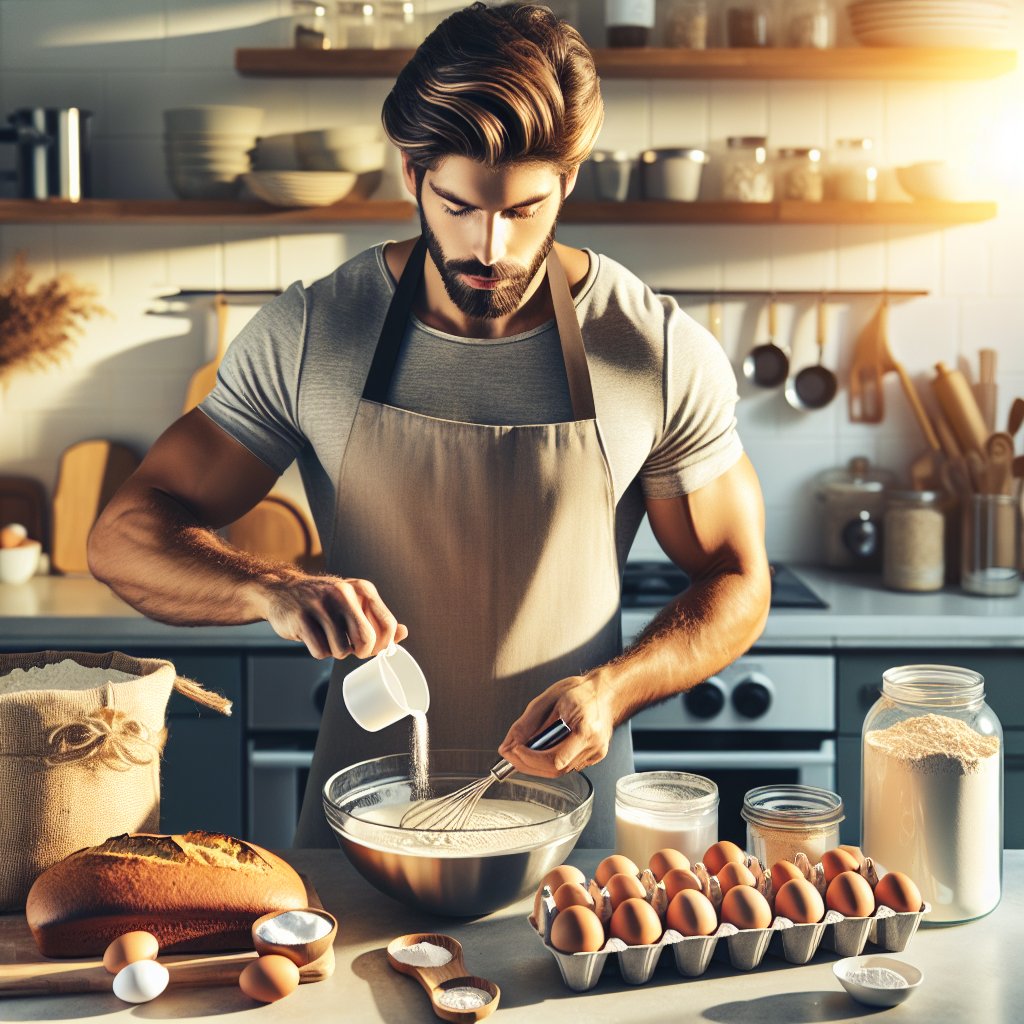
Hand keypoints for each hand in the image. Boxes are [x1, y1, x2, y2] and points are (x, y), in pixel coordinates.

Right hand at [260, 574, 407, 659]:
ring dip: (336, 652)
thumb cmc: (326, 602)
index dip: (383, 644)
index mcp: (362, 589)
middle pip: (367, 639)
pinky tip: (314, 639)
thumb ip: (378, 618)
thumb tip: (403, 634)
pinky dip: (319, 652)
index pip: (388, 625)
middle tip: (353, 649)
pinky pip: (320, 651)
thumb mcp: (355, 602)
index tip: (373, 648)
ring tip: (329, 639)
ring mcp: (321, 604)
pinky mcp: (301, 618)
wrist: (282, 590)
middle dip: (362, 653)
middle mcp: (344, 593)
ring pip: (341, 650)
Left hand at [497, 674, 614, 777]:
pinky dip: (549, 761)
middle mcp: (593, 746)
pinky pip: (567, 766)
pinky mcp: (594, 757)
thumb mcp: (548, 699)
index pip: (555, 759)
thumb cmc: (580, 692)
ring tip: (522, 751)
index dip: (531, 759)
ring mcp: (595, 754)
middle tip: (511, 753)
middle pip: (556, 770)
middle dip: (528, 764)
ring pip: (560, 771)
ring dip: (536, 764)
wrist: (605, 692)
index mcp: (584, 729)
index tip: (514, 750)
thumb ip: (527, 723)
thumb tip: (509, 745)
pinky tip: (541, 749)